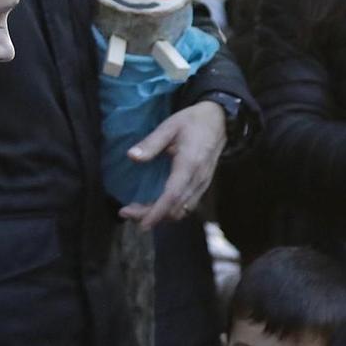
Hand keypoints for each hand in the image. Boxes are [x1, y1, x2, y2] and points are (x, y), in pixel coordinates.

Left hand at [120, 101, 226, 229]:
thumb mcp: (169, 126)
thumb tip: (132, 157)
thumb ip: (151, 143)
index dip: (156, 213)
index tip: (141, 224)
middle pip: (175, 209)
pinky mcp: (202, 186)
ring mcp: (203, 184)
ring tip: (137, 211)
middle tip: (126, 211)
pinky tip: (155, 206)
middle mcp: (198, 179)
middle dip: (151, 216)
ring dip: (160, 216)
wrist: (219, 121)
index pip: (173, 196)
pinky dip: (170, 211)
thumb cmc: (192, 121)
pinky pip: (187, 206)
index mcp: (189, 165)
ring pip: (182, 211)